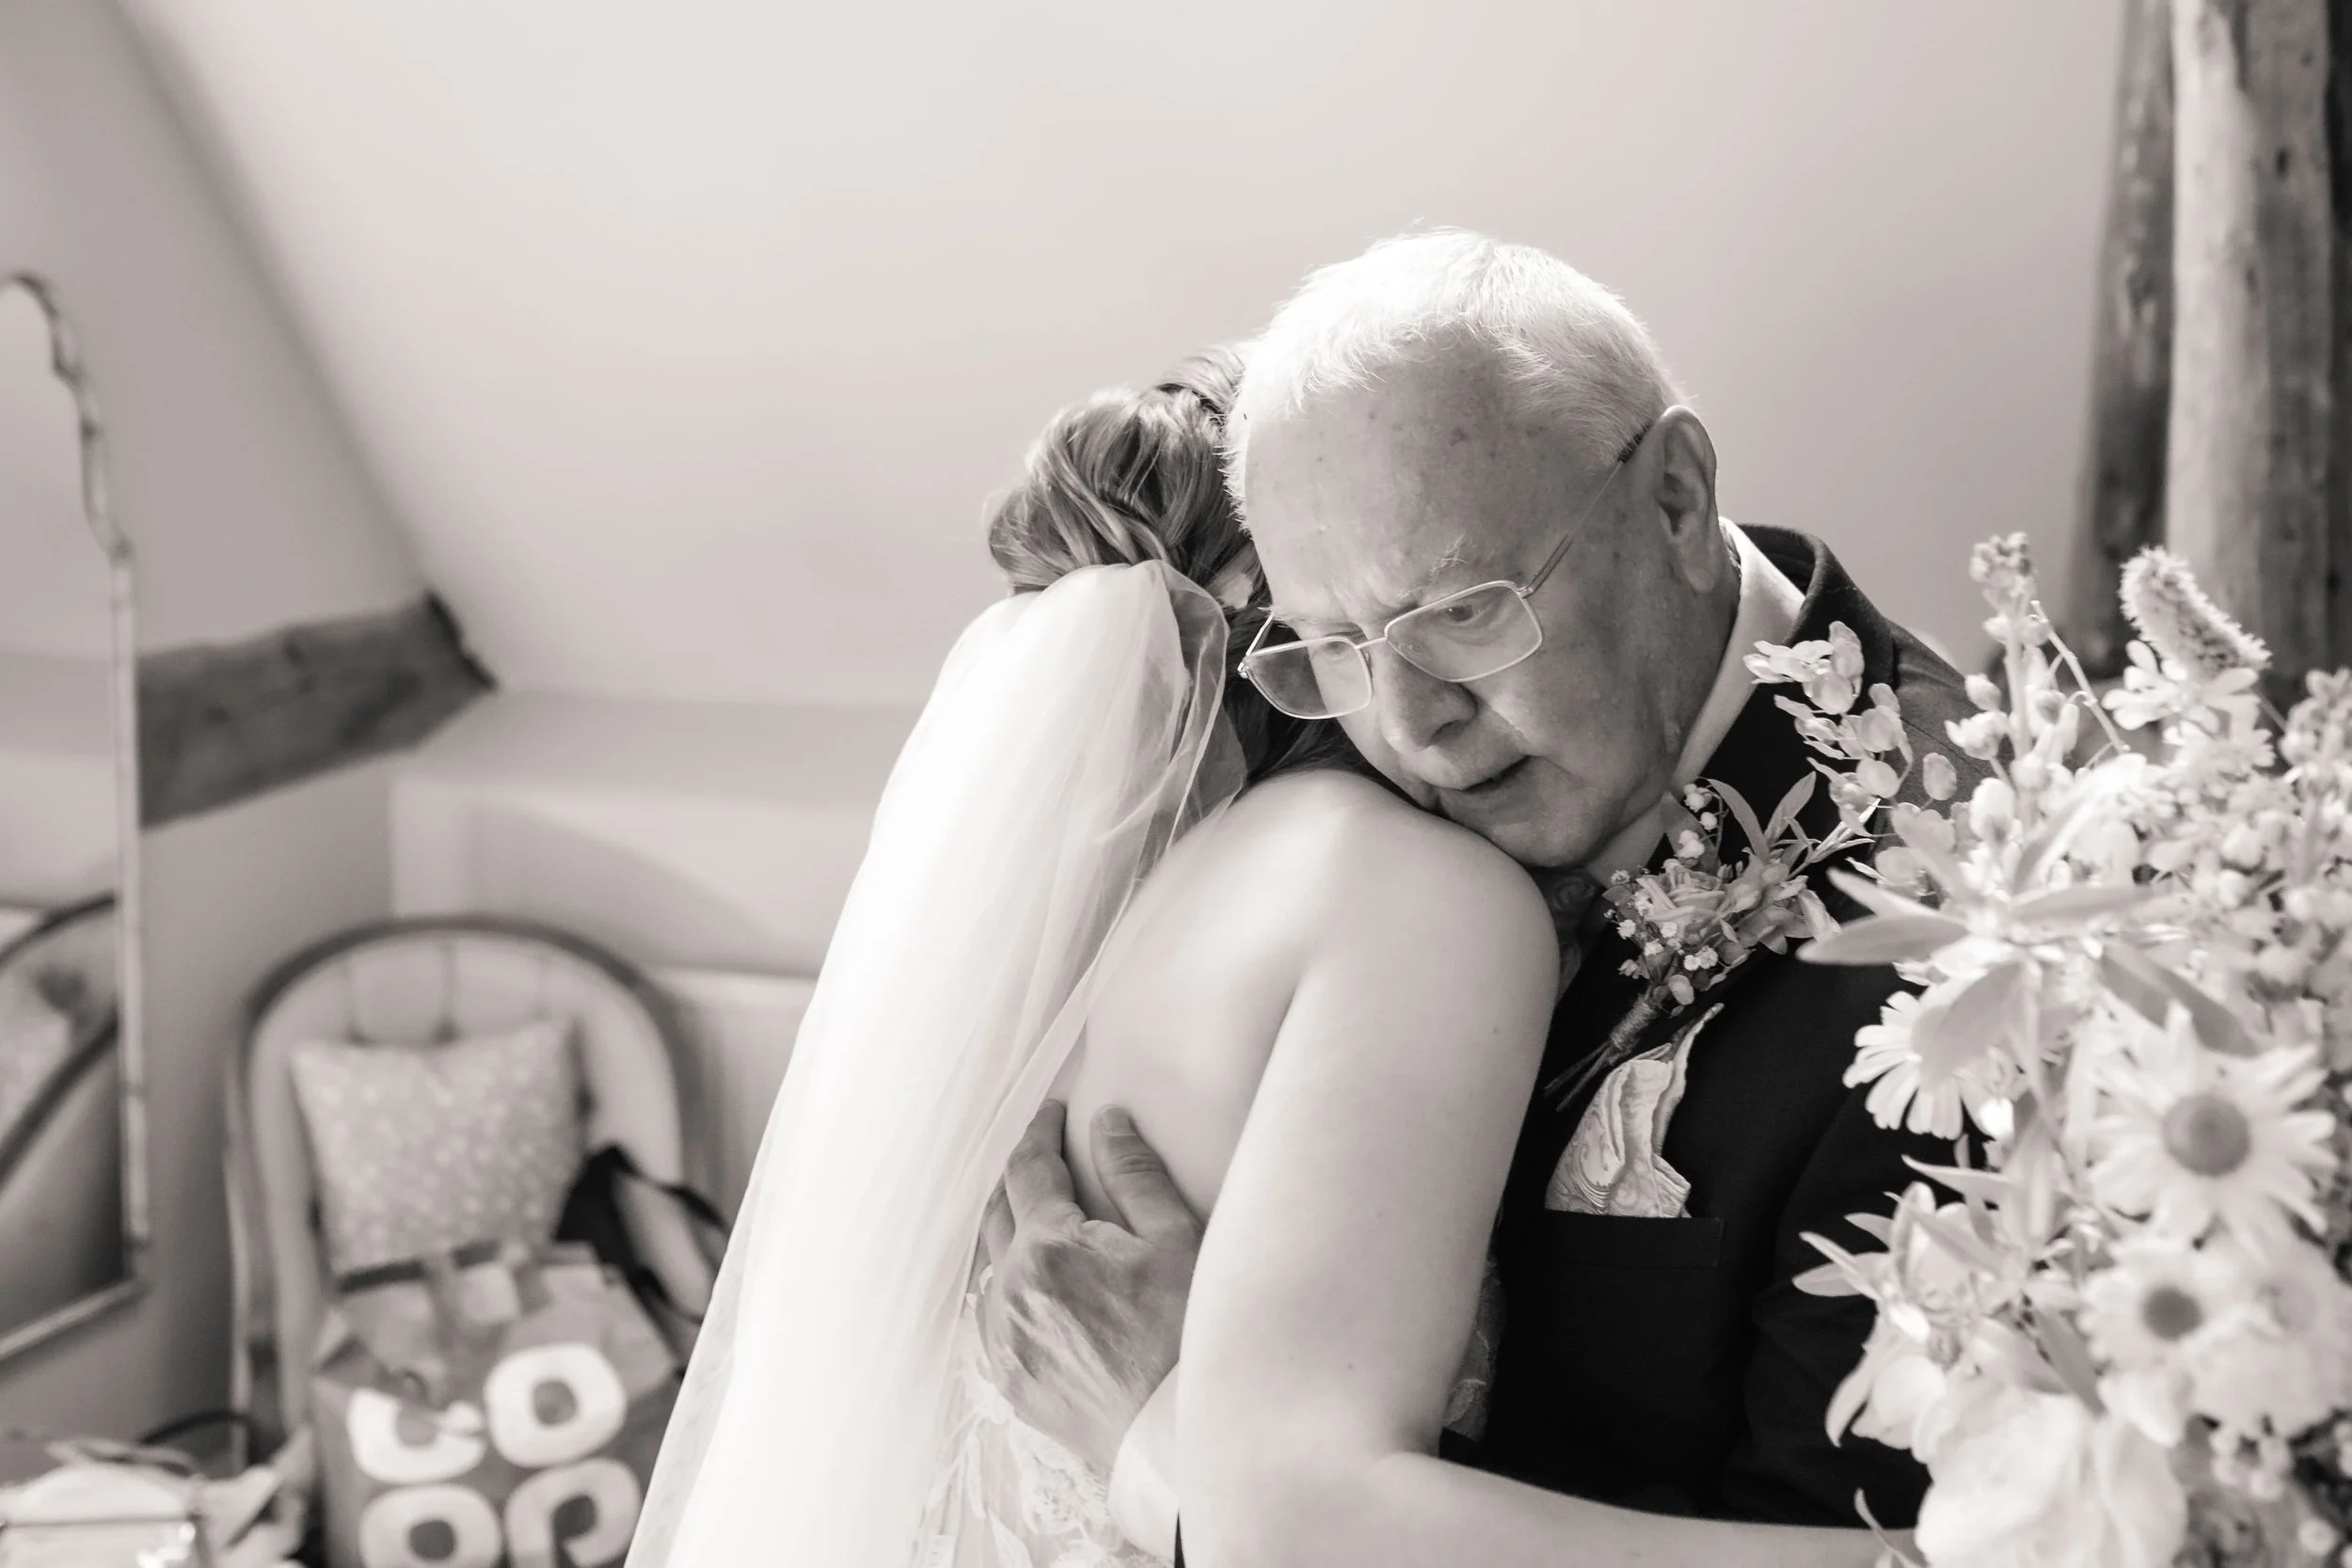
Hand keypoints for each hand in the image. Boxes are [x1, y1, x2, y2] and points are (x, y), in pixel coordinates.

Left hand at [976, 1100, 1200, 1472]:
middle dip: (1019, 1176)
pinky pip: (992, 1316)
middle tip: (1044, 1156)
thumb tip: (1107, 1122)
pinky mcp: (1010, 1380)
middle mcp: (1010, 1291)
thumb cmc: (1187, 1337)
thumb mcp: (1175, 1241)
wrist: (1178, 1434)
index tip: (1054, 1114)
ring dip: (1008, 1232)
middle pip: (997, 1211)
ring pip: (989, 1266)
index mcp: (1048, 1247)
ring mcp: (1003, 1341)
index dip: (1040, 1132)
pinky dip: (1006, 1286)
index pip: (1027, 1168)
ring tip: (1036, 1217)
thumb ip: (1134, 1174)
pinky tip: (1031, 1283)